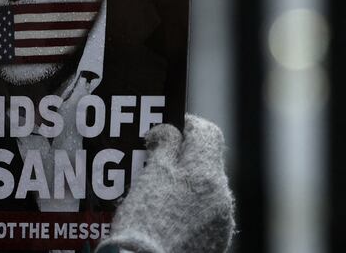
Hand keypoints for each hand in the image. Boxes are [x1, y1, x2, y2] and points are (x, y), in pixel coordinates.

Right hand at [96, 115, 234, 252]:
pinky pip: (204, 213)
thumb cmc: (144, 218)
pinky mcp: (216, 241)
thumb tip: (170, 130)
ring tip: (155, 190)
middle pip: (206, 162)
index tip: (163, 129)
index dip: (185, 125)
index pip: (207, 132)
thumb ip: (165, 145)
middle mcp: (222, 196)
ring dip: (184, 183)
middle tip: (152, 159)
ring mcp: (221, 221)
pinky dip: (188, 208)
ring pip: (205, 188)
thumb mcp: (151, 174)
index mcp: (207, 173)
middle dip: (181, 157)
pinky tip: (165, 215)